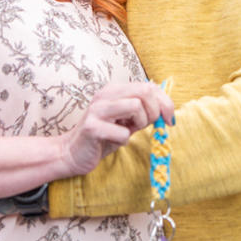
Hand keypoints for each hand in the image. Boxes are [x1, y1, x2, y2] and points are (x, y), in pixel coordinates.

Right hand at [56, 82, 174, 177]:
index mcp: (115, 90)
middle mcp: (105, 94)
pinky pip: (123, 132)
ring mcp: (97, 109)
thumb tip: (168, 109)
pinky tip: (113, 141)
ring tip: (127, 131)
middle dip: (154, 112)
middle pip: (145, 92)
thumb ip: (144, 111)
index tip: (169, 120)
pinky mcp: (91, 127)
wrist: (72, 153)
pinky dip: (124, 140)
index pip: (150, 86)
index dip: (165, 103)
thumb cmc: (103, 137)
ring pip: (136, 106)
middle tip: (144, 126)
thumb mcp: (127, 120)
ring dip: (139, 124)